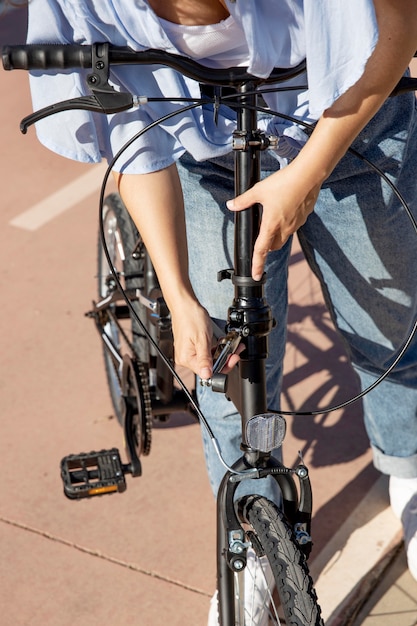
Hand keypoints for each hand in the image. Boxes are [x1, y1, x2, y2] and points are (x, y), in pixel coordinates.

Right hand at [171, 299, 240, 379]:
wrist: (185, 305)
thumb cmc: (190, 317)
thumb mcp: (202, 338)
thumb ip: (205, 359)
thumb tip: (206, 375)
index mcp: (186, 358)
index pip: (207, 372)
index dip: (223, 367)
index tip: (233, 358)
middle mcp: (186, 358)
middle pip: (209, 366)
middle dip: (225, 359)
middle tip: (235, 351)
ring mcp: (189, 352)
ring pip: (210, 359)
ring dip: (222, 353)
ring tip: (231, 345)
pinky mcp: (192, 347)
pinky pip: (206, 352)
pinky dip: (216, 348)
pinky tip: (222, 343)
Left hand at [226, 162, 319, 279]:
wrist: (309, 175)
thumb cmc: (283, 182)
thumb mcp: (259, 190)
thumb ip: (244, 200)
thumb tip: (231, 205)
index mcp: (271, 225)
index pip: (261, 250)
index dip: (257, 264)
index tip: (256, 275)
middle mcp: (285, 228)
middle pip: (274, 246)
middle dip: (266, 246)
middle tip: (260, 235)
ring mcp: (296, 224)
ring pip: (284, 237)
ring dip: (277, 235)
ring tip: (272, 218)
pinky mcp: (304, 217)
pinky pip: (293, 226)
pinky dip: (287, 224)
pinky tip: (285, 209)